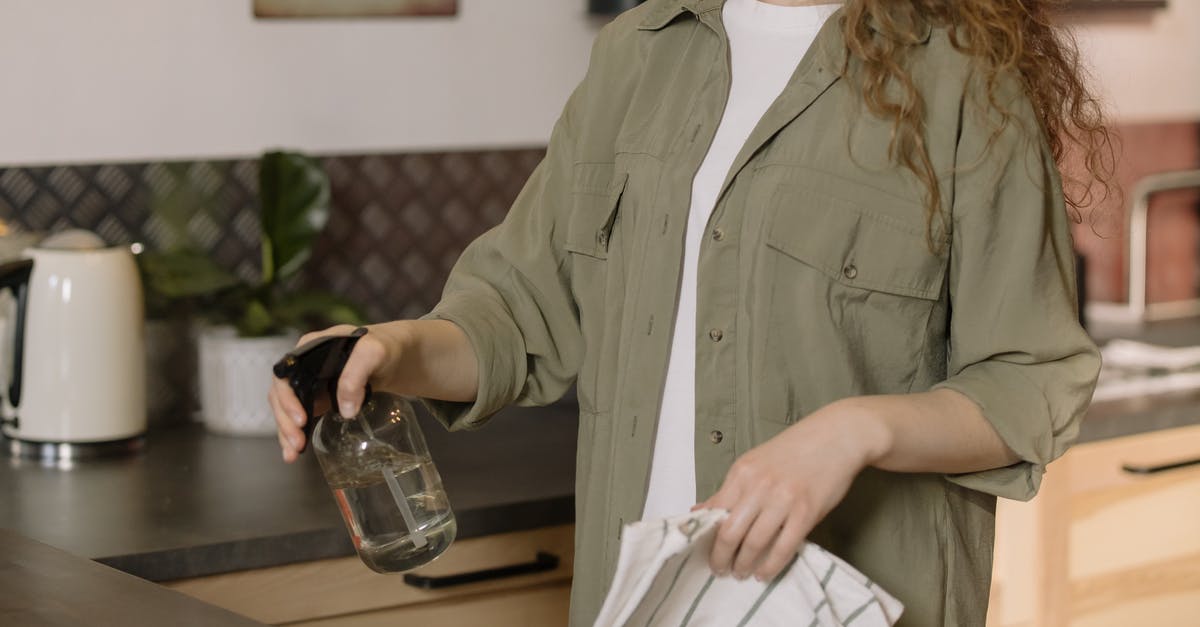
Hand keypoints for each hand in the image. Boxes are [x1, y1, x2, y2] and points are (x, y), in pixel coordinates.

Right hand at [268, 324, 399, 461]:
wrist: (397, 358)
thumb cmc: (384, 347)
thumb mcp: (373, 353)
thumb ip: (356, 375)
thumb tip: (345, 410)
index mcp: (309, 349)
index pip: (286, 375)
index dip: (287, 398)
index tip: (300, 418)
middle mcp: (304, 366)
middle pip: (282, 395)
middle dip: (285, 421)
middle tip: (297, 442)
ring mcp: (311, 384)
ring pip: (288, 409)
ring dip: (286, 432)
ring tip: (293, 454)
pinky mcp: (320, 399)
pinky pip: (302, 417)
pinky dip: (297, 434)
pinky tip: (295, 452)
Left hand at [696, 400, 889, 581]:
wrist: (836, 436)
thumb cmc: (795, 450)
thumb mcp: (754, 462)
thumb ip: (730, 489)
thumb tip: (700, 510)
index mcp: (742, 472)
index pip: (715, 513)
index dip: (707, 538)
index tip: (706, 552)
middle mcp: (758, 486)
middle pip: (730, 533)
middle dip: (721, 558)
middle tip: (721, 570)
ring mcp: (783, 500)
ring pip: (754, 544)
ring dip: (744, 565)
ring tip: (742, 573)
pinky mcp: (806, 513)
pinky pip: (783, 548)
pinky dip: (771, 566)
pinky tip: (764, 573)